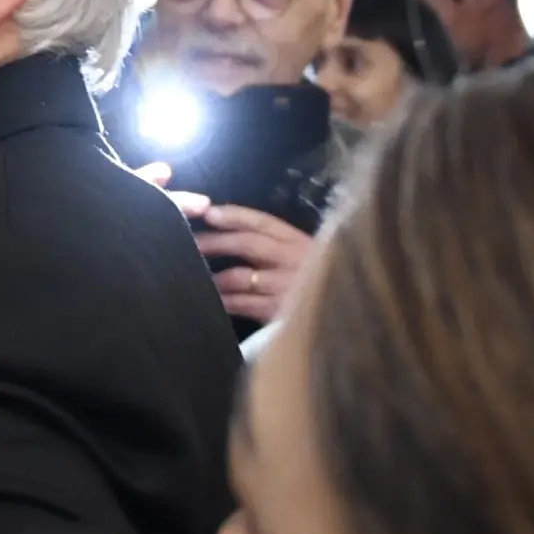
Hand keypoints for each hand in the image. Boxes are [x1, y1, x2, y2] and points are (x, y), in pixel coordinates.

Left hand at [194, 203, 314, 323]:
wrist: (343, 321)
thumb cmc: (323, 286)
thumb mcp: (309, 259)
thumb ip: (281, 249)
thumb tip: (238, 237)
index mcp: (300, 242)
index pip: (263, 222)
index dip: (235, 215)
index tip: (209, 212)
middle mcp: (293, 260)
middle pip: (248, 244)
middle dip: (216, 241)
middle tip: (190, 241)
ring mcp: (286, 287)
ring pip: (240, 276)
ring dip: (215, 276)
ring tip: (194, 274)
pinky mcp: (279, 313)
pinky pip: (242, 303)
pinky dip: (224, 301)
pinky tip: (213, 301)